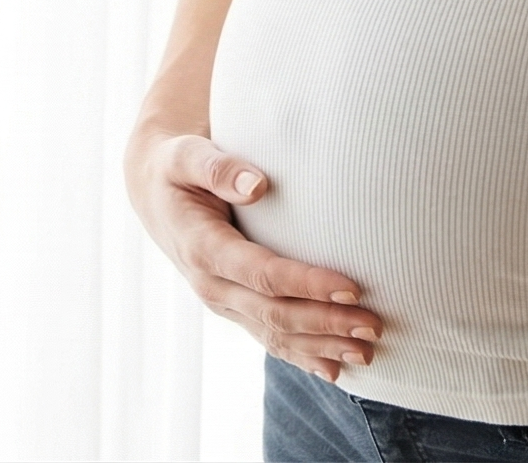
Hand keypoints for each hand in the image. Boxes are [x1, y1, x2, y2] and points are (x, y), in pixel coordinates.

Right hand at [124, 126, 383, 381]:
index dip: (306, 284)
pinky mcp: (233, 307)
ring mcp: (222, 301)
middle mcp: (211, 284)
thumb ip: (218, 167)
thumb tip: (256, 184)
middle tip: (373, 326)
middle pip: (274, 313)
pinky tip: (333, 372)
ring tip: (366, 353)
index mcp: (202, 247)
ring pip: (274, 334)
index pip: (262, 274)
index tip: (351, 287)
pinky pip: (267, 338)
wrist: (155, 194)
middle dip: (325, 323)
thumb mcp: (186, 156)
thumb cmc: (176, 167)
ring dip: (321, 347)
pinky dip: (301, 357)